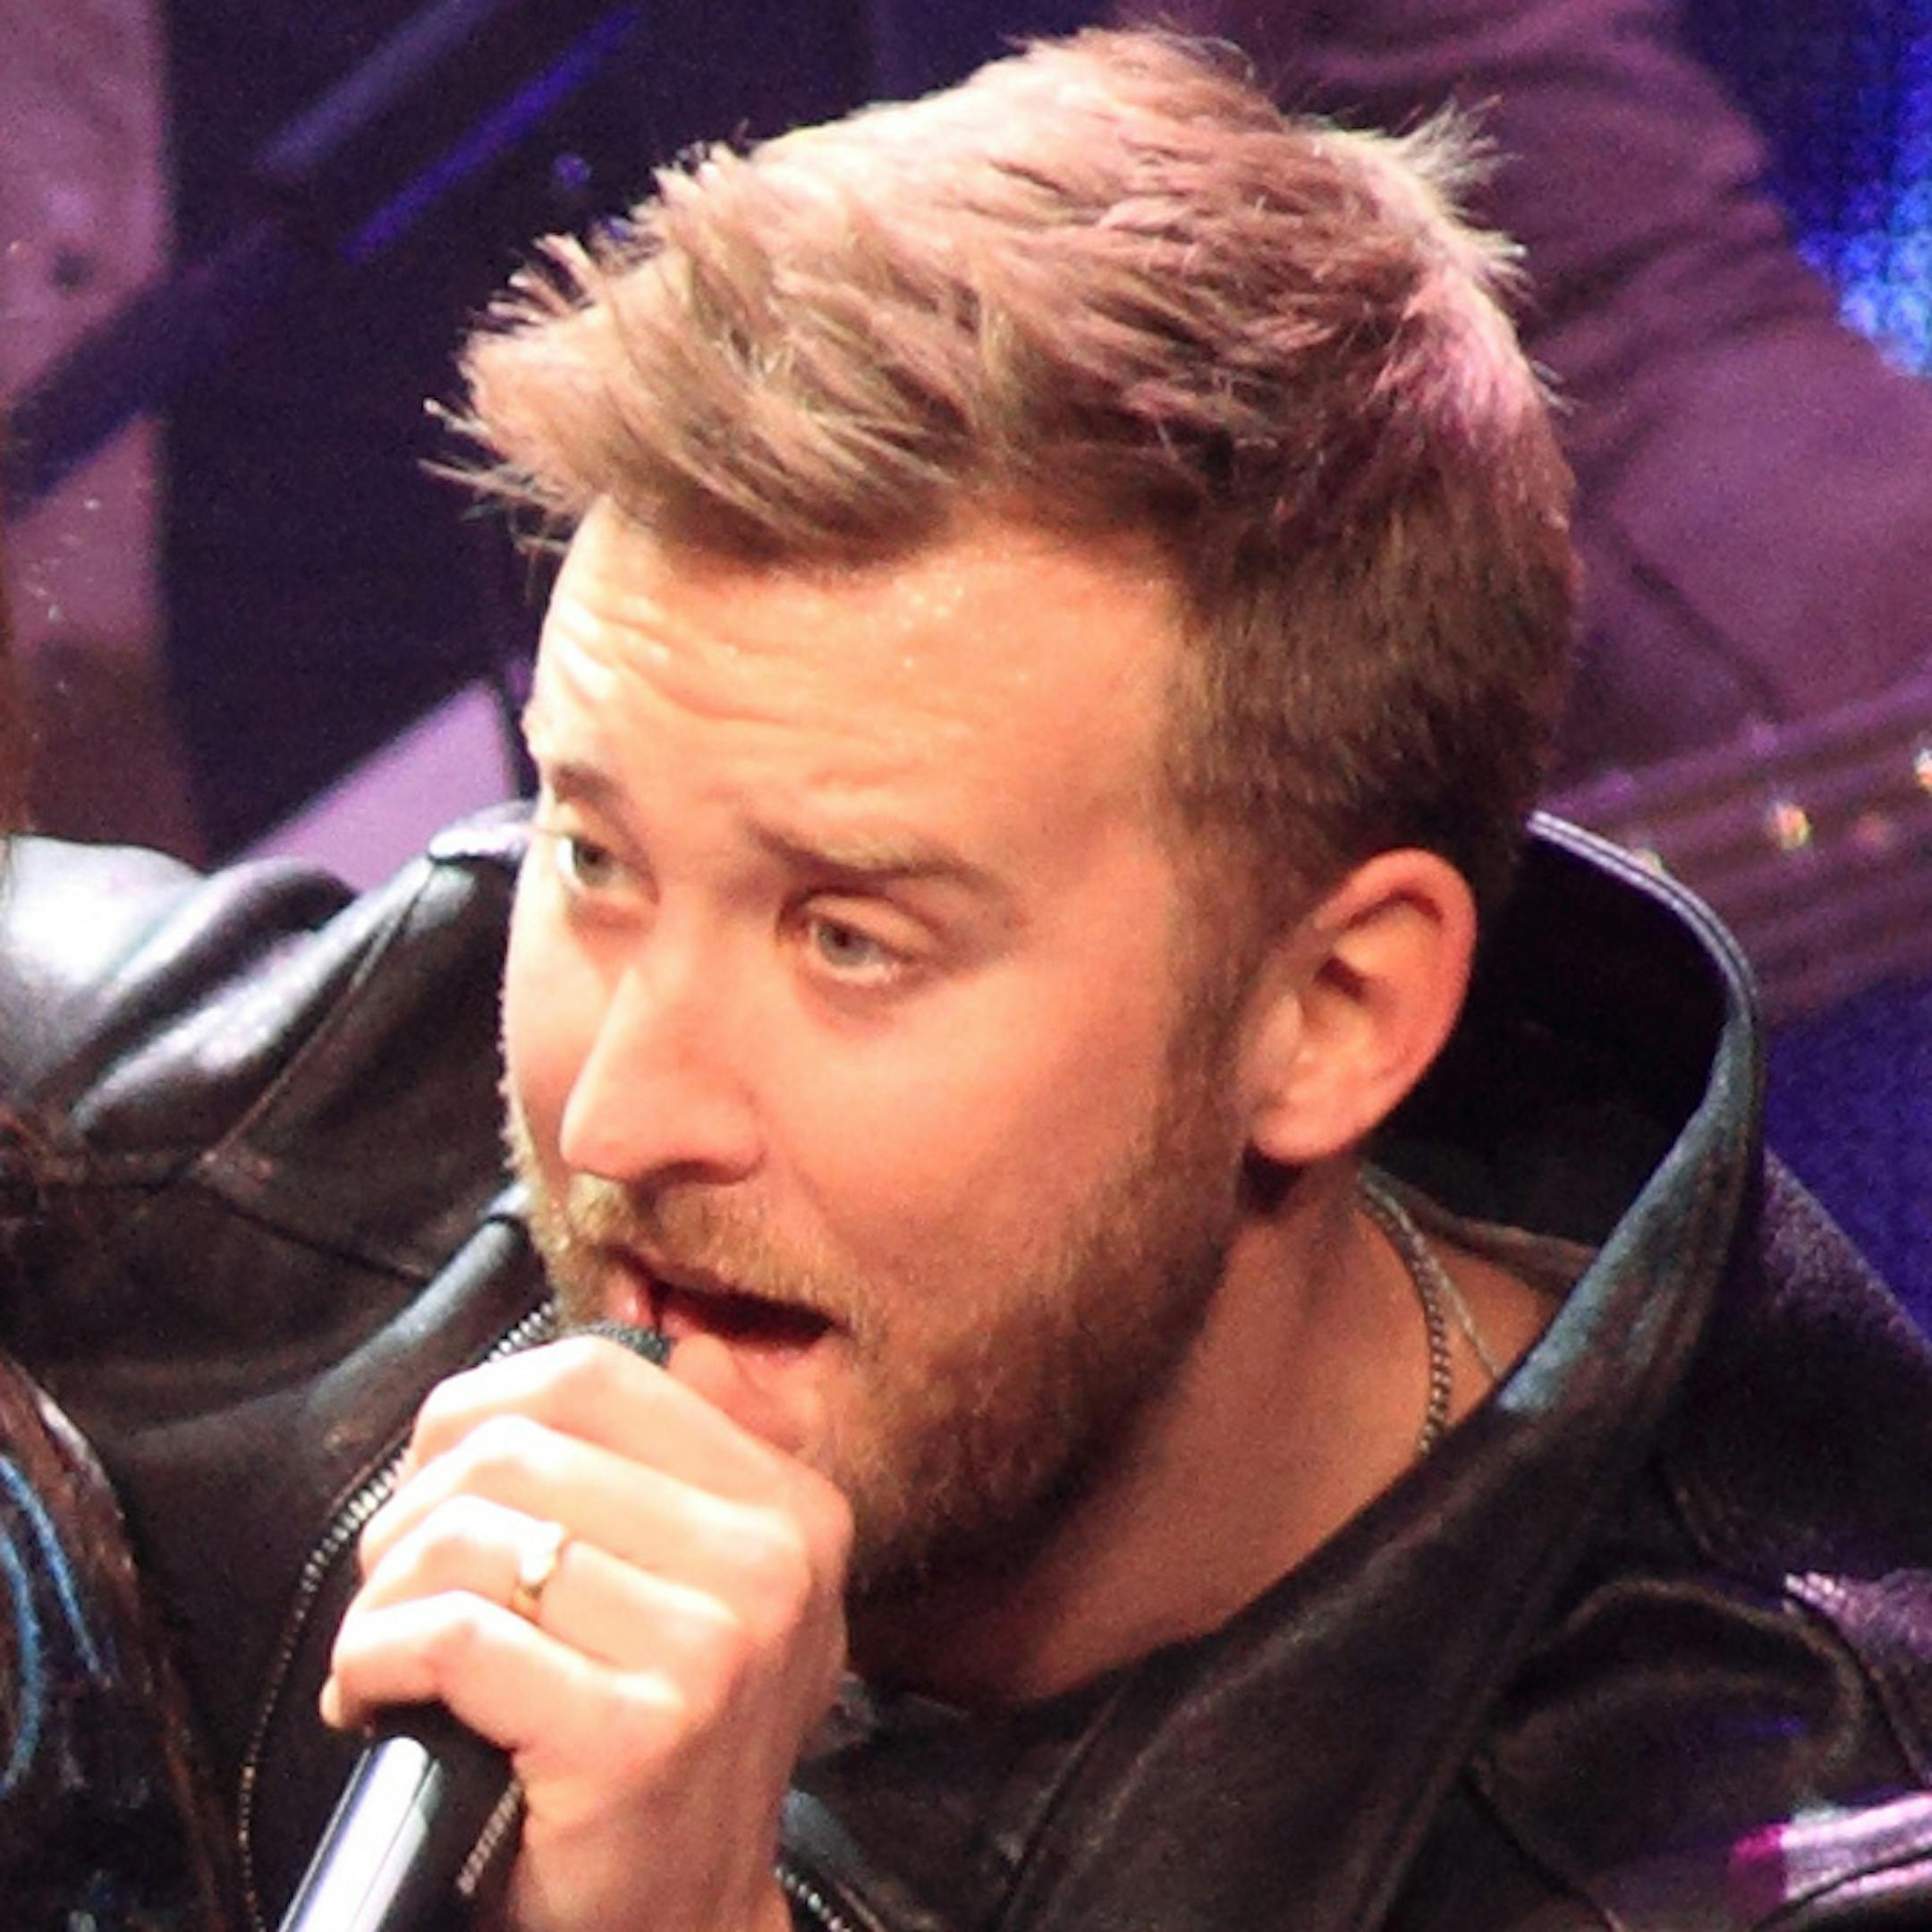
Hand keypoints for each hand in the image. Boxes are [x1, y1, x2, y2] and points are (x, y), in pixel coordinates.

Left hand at [320, 1333, 852, 1931]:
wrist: (680, 1922)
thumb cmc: (668, 1749)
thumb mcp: (724, 1590)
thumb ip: (694, 1464)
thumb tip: (679, 1340)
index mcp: (791, 1506)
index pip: (599, 1376)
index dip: (480, 1407)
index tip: (437, 1476)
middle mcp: (771, 1564)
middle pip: (519, 1446)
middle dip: (413, 1508)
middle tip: (393, 1579)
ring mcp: (713, 1649)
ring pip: (474, 1538)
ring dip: (383, 1594)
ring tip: (381, 1646)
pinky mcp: (634, 1736)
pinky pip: (454, 1638)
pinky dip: (375, 1658)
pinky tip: (373, 1693)